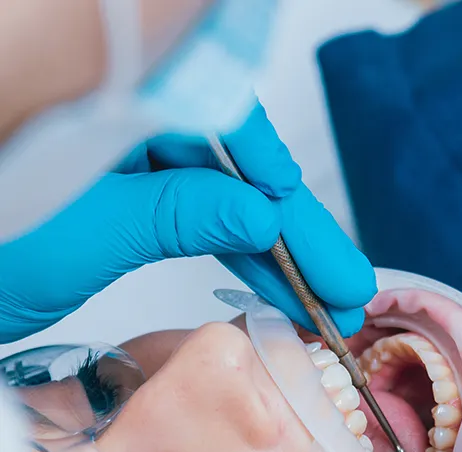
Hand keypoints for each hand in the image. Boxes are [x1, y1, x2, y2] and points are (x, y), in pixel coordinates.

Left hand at [0, 103, 375, 342]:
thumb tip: (262, 216)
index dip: (275, 179)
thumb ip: (171, 216)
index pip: (218, 121)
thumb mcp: (79, 237)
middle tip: (347, 286)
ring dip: (278, 251)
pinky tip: (277, 282)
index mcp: (108, 105)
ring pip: (224, 199)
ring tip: (327, 300)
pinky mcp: (129, 200)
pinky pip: (199, 219)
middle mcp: (125, 124)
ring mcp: (129, 164)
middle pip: (233, 169)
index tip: (314, 235)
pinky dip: (239, 254)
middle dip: (295, 233)